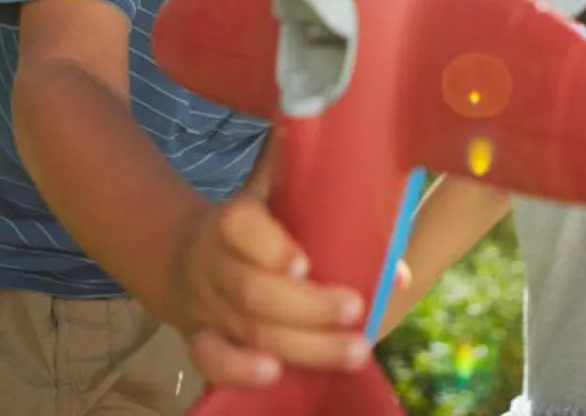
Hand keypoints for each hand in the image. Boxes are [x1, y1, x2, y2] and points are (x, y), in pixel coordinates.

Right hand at [169, 196, 370, 387]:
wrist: (188, 254)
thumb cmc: (261, 229)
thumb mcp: (286, 209)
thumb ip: (337, 230)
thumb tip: (397, 275)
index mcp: (234, 220)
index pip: (242, 227)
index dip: (271, 247)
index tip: (305, 264)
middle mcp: (214, 262)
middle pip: (255, 290)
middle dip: (309, 307)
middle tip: (355, 310)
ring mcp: (205, 305)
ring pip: (249, 329)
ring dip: (302, 345)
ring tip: (352, 351)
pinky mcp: (200, 338)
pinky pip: (211, 360)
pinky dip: (240, 370)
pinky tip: (276, 375)